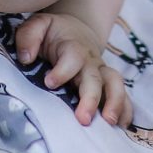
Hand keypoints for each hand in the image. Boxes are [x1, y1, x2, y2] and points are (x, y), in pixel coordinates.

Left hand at [14, 10, 129, 126]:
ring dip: (115, 104)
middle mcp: (91, 61)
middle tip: (83, 119)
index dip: (63, 70)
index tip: (50, 83)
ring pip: (115, 85)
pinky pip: (123, 96)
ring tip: (109, 123)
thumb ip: (28, 36)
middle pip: (96, 78)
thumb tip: (26, 58)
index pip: (72, 57)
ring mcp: (102, 73)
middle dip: (92, 98)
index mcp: (73, 47)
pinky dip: (126, 110)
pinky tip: (122, 126)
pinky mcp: (108, 85)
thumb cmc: (53, 33)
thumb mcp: (38, 26)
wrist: (76, 31)